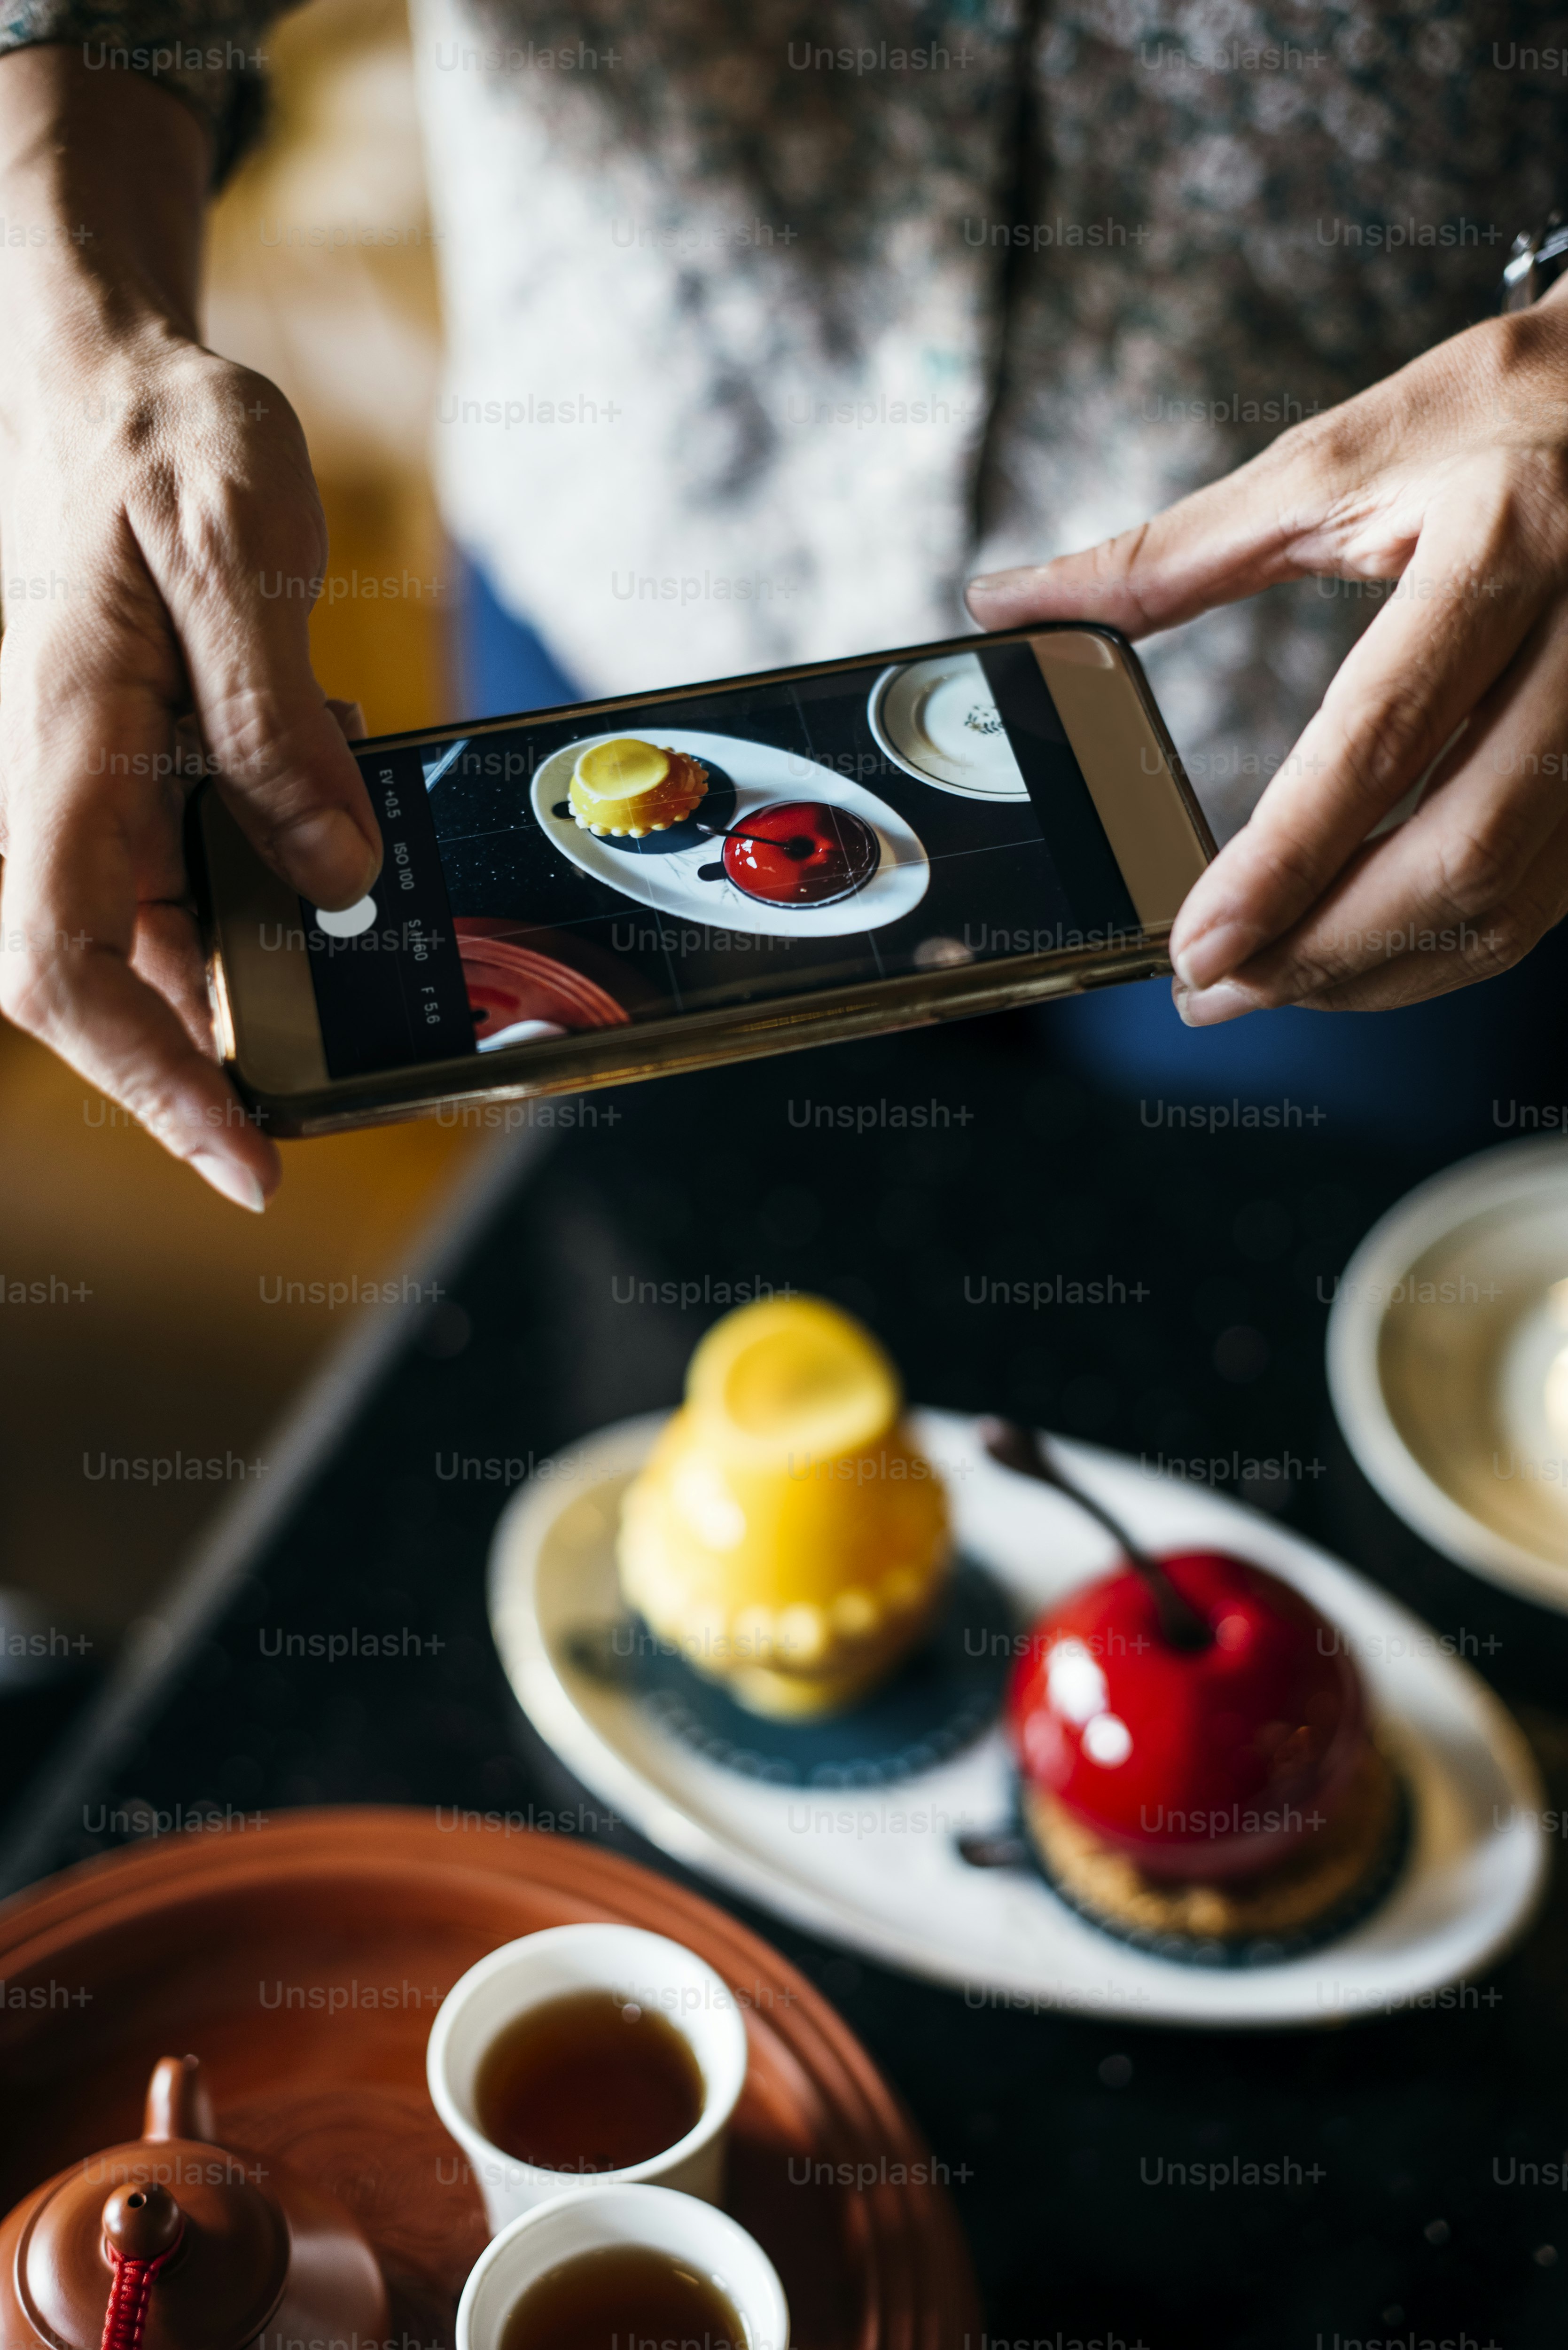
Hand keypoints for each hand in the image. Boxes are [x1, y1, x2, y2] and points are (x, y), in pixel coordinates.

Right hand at [0, 54, 379, 1207]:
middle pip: (96, 983)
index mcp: (64, 745)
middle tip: (315, 1118)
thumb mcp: (241, 550)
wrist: (116, 385)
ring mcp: (101, 791)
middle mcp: (64, 787)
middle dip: (196, 1070)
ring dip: (237, 1001)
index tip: (242, 1153)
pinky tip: (326, 914)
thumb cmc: (163, 442)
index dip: (149, 1077)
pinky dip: (255, 920)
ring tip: (345, 1034)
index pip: (64, 966)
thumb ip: (274, 718)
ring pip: (150, 944)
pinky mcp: (142, 777)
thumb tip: (331, 866)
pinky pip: (187, 882)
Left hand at [967, 294, 1567, 1022]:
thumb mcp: (1336, 456)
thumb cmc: (1502, 409)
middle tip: (1213, 992)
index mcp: (1499, 542)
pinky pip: (1548, 892)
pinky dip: (1446, 942)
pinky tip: (1363, 948)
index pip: (1380, 741)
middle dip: (1326, 953)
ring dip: (1383, 970)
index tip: (1199, 945)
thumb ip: (1170, 554)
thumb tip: (1013, 600)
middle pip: (1462, 853)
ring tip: (1270, 985)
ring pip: (1512, 897)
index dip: (1286, 863)